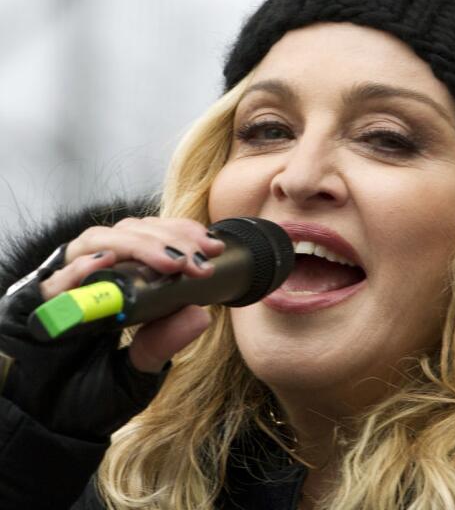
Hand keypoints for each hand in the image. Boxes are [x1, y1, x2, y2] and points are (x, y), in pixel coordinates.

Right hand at [0, 216, 223, 438]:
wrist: (49, 428)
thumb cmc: (92, 399)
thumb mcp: (138, 372)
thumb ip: (163, 344)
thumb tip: (201, 315)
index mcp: (123, 286)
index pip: (151, 240)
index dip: (180, 234)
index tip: (211, 246)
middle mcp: (95, 278)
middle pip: (129, 233)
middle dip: (168, 239)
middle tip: (196, 258)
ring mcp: (65, 287)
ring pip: (98, 241)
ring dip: (137, 246)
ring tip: (169, 262)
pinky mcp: (35, 304)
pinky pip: (56, 277)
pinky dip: (81, 267)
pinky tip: (106, 263)